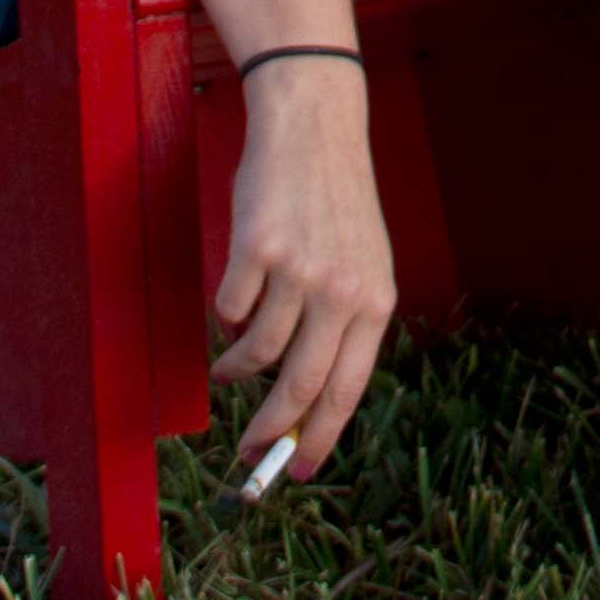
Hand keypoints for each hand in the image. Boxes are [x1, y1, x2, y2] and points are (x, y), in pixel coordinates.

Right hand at [212, 64, 396, 484]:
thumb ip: (345, 323)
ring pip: (256, 352)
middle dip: (269, 430)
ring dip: (235, 372)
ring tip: (227, 373)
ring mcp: (299, 271)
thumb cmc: (334, 203)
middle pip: (299, 386)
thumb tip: (310, 397)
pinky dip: (225, 320)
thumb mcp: (362, 263)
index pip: (348, 390)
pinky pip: (230, 310)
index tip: (299, 471)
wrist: (313, 128)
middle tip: (249, 452)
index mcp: (375, 303)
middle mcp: (342, 292)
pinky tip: (230, 309)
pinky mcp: (256, 250)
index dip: (321, 437)